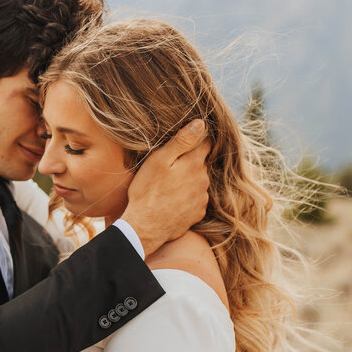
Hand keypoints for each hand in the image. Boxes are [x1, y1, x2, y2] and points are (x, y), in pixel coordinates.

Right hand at [122, 120, 210, 254]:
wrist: (145, 227)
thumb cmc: (147, 191)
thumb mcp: (159, 160)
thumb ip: (182, 141)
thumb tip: (201, 123)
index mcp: (194, 164)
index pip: (206, 143)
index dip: (197, 139)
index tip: (187, 141)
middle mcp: (203, 180)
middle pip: (201, 164)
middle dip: (189, 162)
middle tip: (169, 167)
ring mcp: (202, 198)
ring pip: (198, 182)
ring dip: (188, 181)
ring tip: (168, 186)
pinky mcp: (198, 213)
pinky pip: (196, 199)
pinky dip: (187, 197)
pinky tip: (172, 200)